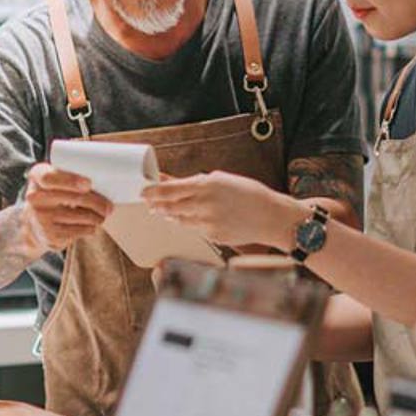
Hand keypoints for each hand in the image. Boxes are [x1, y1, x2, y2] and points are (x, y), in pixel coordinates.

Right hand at [23, 163, 111, 250]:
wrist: (35, 223)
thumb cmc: (54, 195)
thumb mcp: (55, 179)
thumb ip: (73, 174)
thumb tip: (107, 180)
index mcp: (37, 176)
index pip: (50, 177)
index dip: (70, 181)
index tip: (88, 184)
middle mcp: (34, 197)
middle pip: (72, 198)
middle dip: (96, 203)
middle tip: (109, 206)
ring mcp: (40, 218)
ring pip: (79, 216)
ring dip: (97, 217)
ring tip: (102, 216)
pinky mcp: (49, 235)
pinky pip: (78, 231)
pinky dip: (89, 228)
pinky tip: (91, 225)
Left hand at [142, 171, 306, 248]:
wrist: (272, 217)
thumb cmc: (250, 194)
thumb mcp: (223, 180)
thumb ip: (197, 182)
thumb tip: (173, 179)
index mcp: (207, 185)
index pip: (171, 189)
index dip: (154, 191)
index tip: (144, 190)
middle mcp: (205, 204)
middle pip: (170, 205)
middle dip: (158, 204)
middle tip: (149, 202)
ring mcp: (208, 222)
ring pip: (179, 219)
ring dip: (170, 214)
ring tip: (163, 211)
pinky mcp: (212, 236)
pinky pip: (193, 229)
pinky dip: (187, 224)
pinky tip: (186, 219)